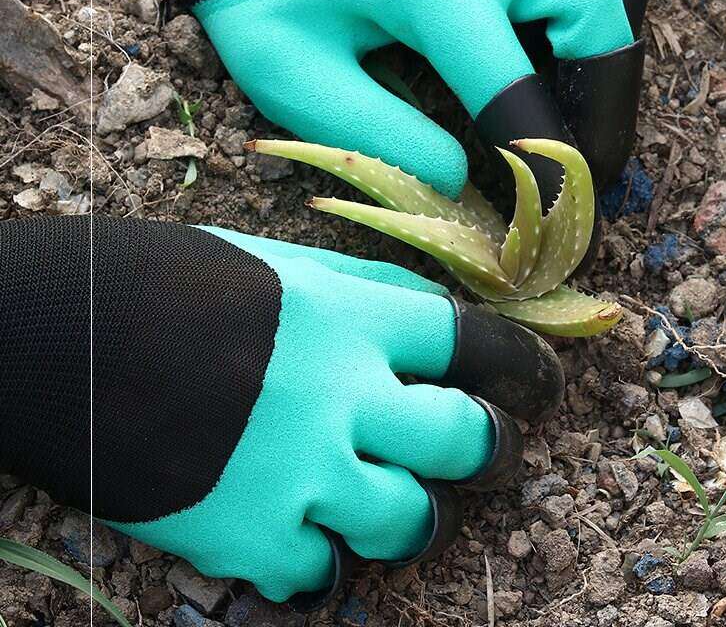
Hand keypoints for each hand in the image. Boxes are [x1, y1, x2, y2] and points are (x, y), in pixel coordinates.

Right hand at [0, 216, 562, 607]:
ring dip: (407, 515)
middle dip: (491, 449)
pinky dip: (316, 556)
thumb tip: (429, 309)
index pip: (477, 344)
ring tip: (379, 496)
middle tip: (485, 449)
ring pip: (407, 523)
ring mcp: (300, 476)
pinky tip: (291, 526)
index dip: (524, 366)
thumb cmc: (181, 283)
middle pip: (467, 442)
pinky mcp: (249, 538)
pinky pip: (319, 572)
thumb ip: (365, 289)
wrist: (73, 337)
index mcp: (356, 321)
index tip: (541, 385)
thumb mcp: (284, 264)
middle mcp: (344, 400)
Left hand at [109, 0, 654, 205]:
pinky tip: (556, 6)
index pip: (519, 98)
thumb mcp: (296, 74)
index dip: (547, 171)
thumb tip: (458, 180)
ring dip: (608, 25)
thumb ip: (379, 137)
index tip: (561, 216)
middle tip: (587, 158)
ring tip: (573, 82)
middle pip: (600, 19)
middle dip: (605, 103)